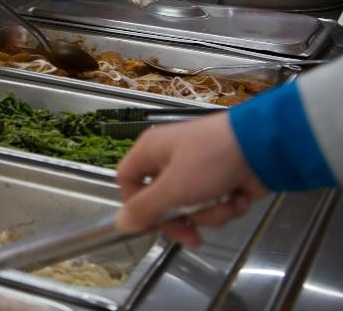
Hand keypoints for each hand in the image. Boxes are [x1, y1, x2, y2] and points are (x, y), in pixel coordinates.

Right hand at [116, 112, 266, 246]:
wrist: (263, 146)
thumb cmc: (209, 161)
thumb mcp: (173, 188)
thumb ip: (145, 209)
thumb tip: (119, 223)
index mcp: (151, 152)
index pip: (128, 181)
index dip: (136, 206)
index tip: (153, 225)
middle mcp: (171, 160)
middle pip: (162, 201)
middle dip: (181, 220)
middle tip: (193, 237)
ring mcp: (199, 170)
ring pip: (192, 207)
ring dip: (210, 214)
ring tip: (225, 204)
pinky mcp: (223, 180)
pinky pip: (215, 204)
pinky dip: (228, 206)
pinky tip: (239, 197)